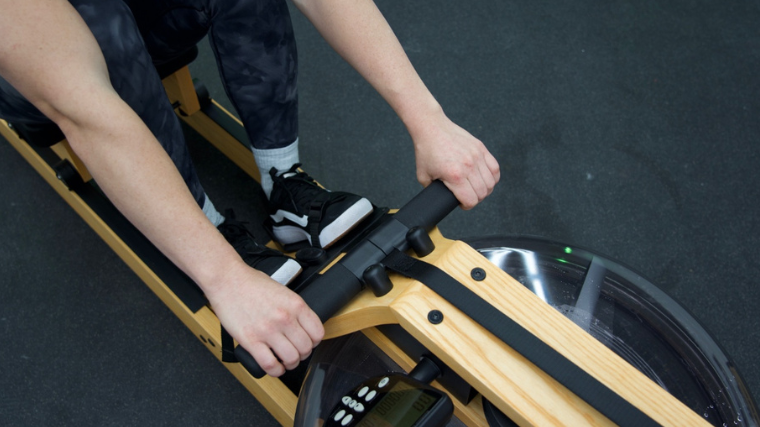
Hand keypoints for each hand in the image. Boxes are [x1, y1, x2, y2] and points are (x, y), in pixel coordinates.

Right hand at [206, 265, 323, 376]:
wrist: (227, 280)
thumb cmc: (252, 283)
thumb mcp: (283, 290)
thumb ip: (294, 308)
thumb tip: (302, 326)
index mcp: (295, 305)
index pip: (318, 333)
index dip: (314, 341)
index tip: (308, 343)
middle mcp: (284, 318)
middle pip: (306, 348)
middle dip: (303, 354)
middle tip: (295, 352)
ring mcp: (268, 330)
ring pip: (291, 359)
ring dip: (290, 364)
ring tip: (285, 361)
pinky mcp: (250, 340)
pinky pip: (269, 364)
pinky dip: (275, 370)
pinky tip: (274, 366)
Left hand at [412, 113, 499, 208]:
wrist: (432, 128)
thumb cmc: (426, 151)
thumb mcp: (424, 176)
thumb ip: (433, 190)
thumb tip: (440, 199)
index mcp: (454, 175)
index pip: (471, 200)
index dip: (467, 206)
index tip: (462, 204)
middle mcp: (468, 166)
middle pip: (482, 193)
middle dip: (476, 199)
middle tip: (468, 196)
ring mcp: (477, 156)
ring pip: (491, 182)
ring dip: (485, 189)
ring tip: (476, 188)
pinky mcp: (481, 148)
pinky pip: (495, 168)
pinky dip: (493, 177)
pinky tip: (485, 179)